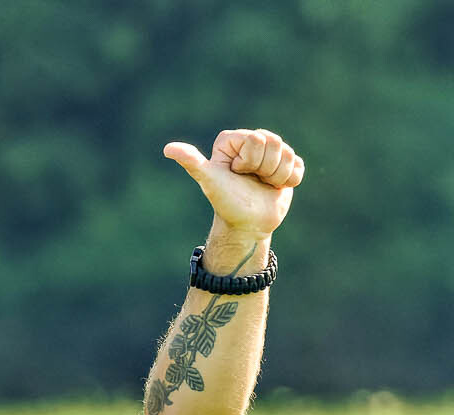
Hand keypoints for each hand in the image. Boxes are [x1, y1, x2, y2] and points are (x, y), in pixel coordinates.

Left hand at [163, 129, 301, 241]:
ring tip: (261, 184)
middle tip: (250, 179)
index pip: (257, 139)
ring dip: (276, 175)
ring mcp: (271, 153)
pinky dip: (289, 181)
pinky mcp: (288, 165)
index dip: (249, 160)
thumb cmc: (225, 201)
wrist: (246, 224)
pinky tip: (275, 187)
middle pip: (275, 142)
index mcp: (233, 140)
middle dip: (264, 168)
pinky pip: (298, 165)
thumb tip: (167, 149)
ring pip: (288, 153)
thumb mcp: (209, 179)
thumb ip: (191, 162)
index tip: (236, 172)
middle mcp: (252, 142)